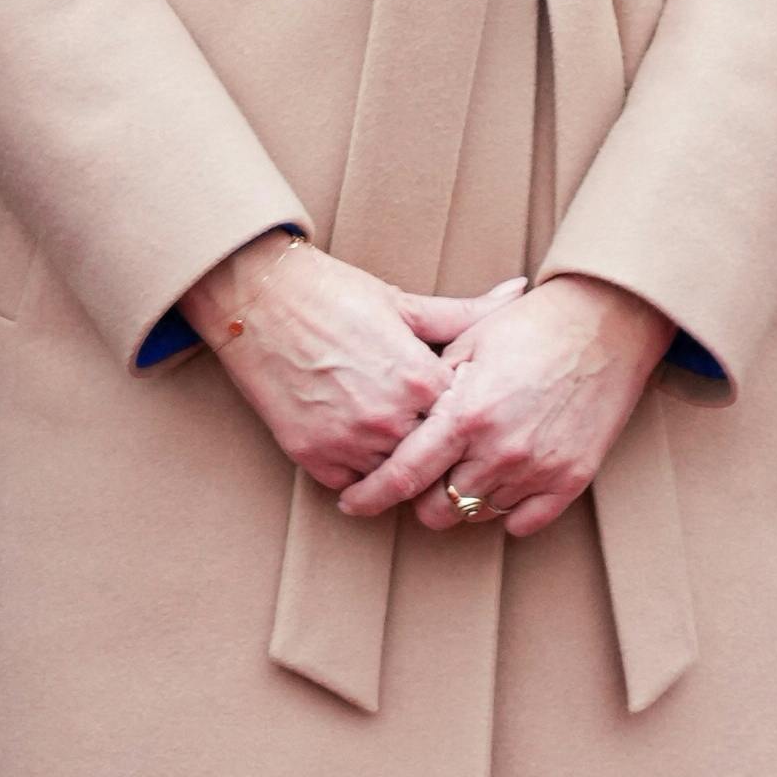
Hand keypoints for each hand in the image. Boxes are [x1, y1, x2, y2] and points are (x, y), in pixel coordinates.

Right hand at [182, 236, 510, 494]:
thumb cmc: (334, 295)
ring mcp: (350, 442)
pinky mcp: (314, 456)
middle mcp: (390, 418)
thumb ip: (465, 313)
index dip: (468, 417)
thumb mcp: (405, 303)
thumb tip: (518, 291)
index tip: (469, 414)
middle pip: (435, 458)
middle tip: (442, 448)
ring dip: (401, 469)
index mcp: (421, 379)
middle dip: (439, 453)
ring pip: (396, 479)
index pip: (466, 421)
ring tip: (402, 452)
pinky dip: (360, 476)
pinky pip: (353, 485)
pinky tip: (365, 456)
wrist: (259, 301)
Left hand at [340, 274, 674, 538]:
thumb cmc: (531, 326)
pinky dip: (507, 510)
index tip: (352, 503)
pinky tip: (502, 483)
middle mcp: (499, 451)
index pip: (403, 476)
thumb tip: (393, 421)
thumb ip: (428, 390)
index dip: (370, 496)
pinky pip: (523, 523)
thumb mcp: (467, 345)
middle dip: (420, 499)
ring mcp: (537, 469)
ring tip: (467, 468)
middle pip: (437, 510)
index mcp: (465, 415)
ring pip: (477, 515)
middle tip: (423, 478)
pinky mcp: (571, 478)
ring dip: (463, 500)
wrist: (606, 323)